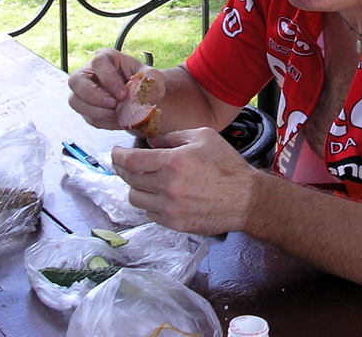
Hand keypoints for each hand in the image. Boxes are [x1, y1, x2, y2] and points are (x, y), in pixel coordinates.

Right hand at [67, 48, 155, 129]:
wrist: (145, 98)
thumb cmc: (145, 82)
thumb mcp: (153, 77)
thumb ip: (151, 80)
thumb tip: (141, 91)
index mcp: (107, 58)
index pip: (99, 63)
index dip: (109, 79)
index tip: (123, 94)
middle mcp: (90, 72)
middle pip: (76, 81)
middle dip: (94, 97)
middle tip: (113, 105)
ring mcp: (85, 91)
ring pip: (76, 102)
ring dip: (98, 112)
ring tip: (118, 116)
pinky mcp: (86, 108)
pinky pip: (87, 117)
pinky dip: (103, 122)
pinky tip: (118, 121)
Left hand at [111, 128, 255, 235]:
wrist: (245, 199)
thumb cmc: (227, 164)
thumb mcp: (203, 137)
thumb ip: (173, 137)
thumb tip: (150, 143)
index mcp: (173, 162)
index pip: (131, 160)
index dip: (118, 156)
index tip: (115, 152)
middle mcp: (167, 187)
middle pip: (129, 179)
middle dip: (123, 169)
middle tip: (125, 164)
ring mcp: (169, 208)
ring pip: (135, 198)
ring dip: (135, 187)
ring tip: (144, 180)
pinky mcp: (174, 223)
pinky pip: (149, 213)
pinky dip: (149, 202)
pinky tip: (159, 194)